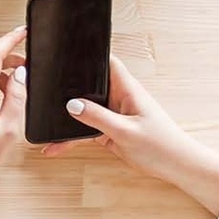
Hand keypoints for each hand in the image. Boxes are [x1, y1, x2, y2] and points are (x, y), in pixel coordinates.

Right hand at [40, 57, 218, 213]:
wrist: (177, 168)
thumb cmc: (161, 146)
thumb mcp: (125, 132)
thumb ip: (97, 117)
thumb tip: (71, 104)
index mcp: (126, 89)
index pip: (106, 61)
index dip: (88, 53)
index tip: (65, 49)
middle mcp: (118, 97)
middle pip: (88, 83)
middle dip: (67, 83)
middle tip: (41, 82)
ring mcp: (113, 114)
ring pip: (83, 108)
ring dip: (65, 114)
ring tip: (42, 116)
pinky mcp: (109, 130)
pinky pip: (85, 129)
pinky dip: (71, 136)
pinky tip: (55, 146)